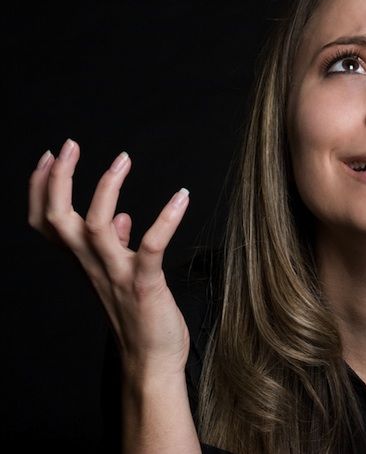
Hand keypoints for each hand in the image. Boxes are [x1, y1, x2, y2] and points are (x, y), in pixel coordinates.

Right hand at [28, 139, 191, 378]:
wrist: (151, 361)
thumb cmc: (139, 317)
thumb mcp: (122, 277)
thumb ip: (118, 246)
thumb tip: (123, 217)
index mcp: (84, 263)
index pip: (47, 222)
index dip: (41, 189)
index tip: (49, 156)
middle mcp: (92, 267)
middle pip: (58, 219)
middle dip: (58, 179)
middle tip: (69, 145)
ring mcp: (116, 275)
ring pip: (95, 226)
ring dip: (107, 188)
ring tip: (123, 158)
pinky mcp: (144, 285)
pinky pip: (150, 246)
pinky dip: (165, 219)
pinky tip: (182, 196)